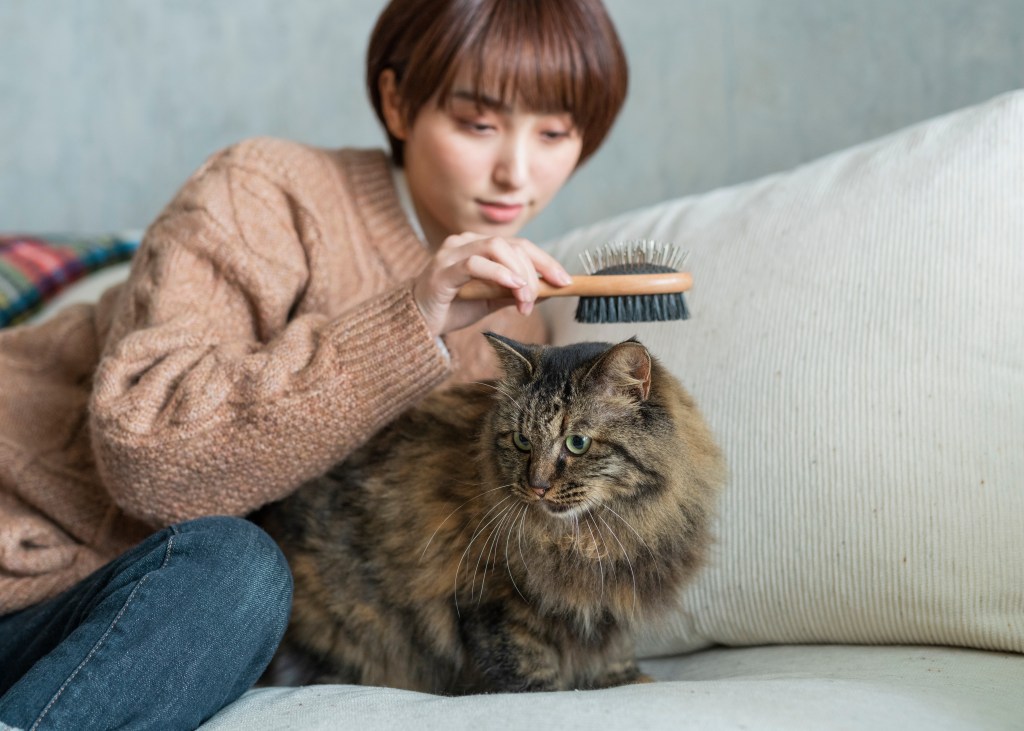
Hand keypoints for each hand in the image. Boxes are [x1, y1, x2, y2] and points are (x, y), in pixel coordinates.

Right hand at [412, 232, 571, 336]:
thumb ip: (515, 291)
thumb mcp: (492, 299)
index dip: (546, 261)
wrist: (418, 324)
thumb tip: (549, 289)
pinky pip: (474, 263)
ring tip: (525, 300)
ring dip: (518, 274)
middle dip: (533, 272)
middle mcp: (465, 242)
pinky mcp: (442, 270)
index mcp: (479, 246)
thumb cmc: (454, 308)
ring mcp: (452, 253)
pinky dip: (498, 272)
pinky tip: (512, 286)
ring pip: (496, 248)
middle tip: (538, 300)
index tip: (565, 281)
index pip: (520, 245)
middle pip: (512, 245)